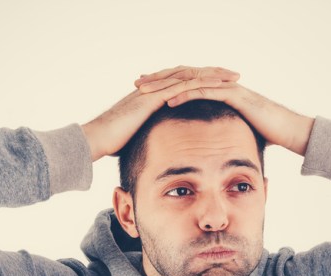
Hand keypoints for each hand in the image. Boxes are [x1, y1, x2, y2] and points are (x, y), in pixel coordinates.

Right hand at [82, 66, 239, 160]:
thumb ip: (150, 136)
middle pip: (189, 74)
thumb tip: (159, 147)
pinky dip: (199, 83)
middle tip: (235, 74)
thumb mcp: (138, 137)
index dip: (203, 83)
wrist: (95, 139)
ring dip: (212, 75)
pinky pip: (179, 86)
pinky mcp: (152, 97)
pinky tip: (216, 84)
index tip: (222, 86)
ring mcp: (153, 91)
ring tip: (233, 76)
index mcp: (153, 96)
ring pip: (188, 76)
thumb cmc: (112, 143)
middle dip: (213, 73)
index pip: (183, 84)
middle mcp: (154, 89)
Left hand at [136, 66, 314, 155]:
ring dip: (165, 85)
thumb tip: (205, 148)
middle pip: (182, 77)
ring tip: (145, 91)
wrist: (291, 131)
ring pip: (190, 81)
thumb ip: (219, 134)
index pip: (184, 84)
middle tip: (136, 83)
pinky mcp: (234, 94)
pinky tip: (168, 101)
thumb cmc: (266, 135)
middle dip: (158, 80)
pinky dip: (186, 94)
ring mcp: (227, 87)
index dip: (163, 87)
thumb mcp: (234, 133)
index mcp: (217, 92)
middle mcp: (220, 85)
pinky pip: (205, 91)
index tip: (142, 92)